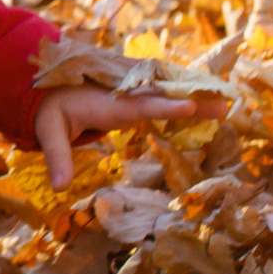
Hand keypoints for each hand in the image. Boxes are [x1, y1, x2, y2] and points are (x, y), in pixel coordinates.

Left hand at [33, 85, 221, 189]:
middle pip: (162, 96)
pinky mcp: (135, 94)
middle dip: (192, 100)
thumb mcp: (48, 132)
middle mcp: (124, 94)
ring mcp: (130, 92)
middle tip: (223, 104)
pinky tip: (209, 101)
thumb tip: (60, 188)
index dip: (164, 106)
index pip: (139, 106)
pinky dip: (185, 95)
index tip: (188, 107)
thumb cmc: (50, 111)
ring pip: (166, 91)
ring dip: (194, 96)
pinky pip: (162, 92)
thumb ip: (57, 158)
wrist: (46, 85)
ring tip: (226, 103)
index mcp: (107, 104)